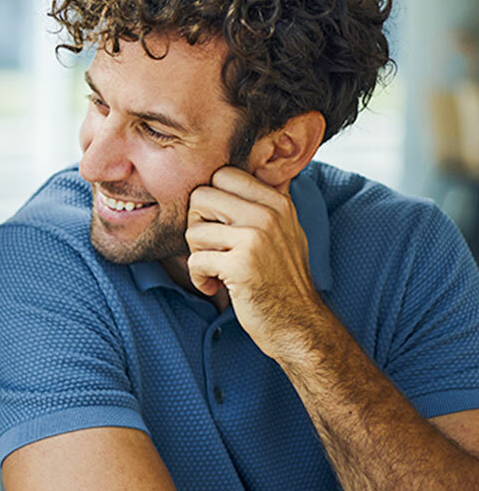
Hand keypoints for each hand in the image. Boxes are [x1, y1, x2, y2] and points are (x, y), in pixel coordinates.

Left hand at [185, 167, 326, 362]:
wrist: (297, 322)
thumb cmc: (281, 278)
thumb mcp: (284, 230)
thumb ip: (262, 201)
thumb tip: (243, 167)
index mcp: (276, 202)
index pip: (222, 175)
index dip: (210, 200)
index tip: (218, 225)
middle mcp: (268, 214)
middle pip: (201, 196)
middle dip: (196, 224)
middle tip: (211, 248)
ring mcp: (256, 238)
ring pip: (194, 229)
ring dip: (197, 254)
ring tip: (216, 269)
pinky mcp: (241, 265)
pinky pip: (195, 260)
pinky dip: (198, 277)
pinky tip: (214, 285)